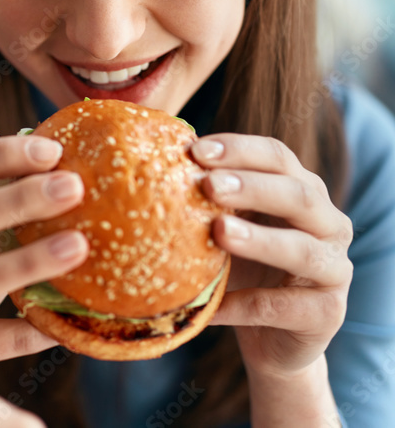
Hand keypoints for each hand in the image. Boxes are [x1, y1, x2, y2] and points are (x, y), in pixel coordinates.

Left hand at [192, 134, 353, 378]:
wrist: (272, 336)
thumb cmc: (245, 269)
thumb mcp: (227, 229)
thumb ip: (209, 203)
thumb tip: (152, 171)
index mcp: (303, 192)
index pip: (278, 158)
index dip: (240, 149)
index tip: (196, 150)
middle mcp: (329, 225)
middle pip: (299, 195)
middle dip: (252, 187)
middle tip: (209, 185)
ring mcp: (335, 270)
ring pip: (302, 250)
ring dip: (259, 239)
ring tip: (220, 231)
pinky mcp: (326, 314)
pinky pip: (284, 307)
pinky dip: (244, 304)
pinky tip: (212, 306)